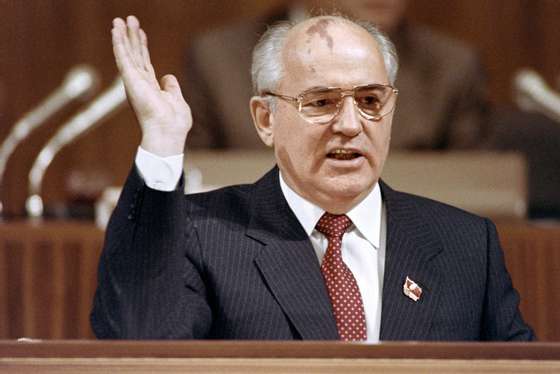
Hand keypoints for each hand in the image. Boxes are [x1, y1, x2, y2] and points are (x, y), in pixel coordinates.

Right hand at [112, 15, 190, 156]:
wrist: (167, 132)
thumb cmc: (174, 123)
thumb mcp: (176, 100)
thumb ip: (171, 87)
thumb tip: (168, 77)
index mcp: (150, 87)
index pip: (145, 62)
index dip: (142, 47)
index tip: (140, 32)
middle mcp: (139, 83)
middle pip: (135, 54)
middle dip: (132, 37)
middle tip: (129, 19)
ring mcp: (134, 81)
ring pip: (127, 53)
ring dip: (123, 35)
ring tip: (120, 20)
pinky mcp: (130, 79)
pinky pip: (123, 57)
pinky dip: (119, 43)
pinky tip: (116, 30)